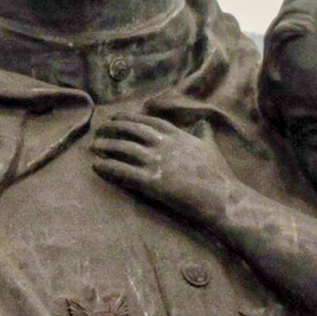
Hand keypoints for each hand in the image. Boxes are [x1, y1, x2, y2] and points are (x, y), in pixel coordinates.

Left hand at [90, 114, 239, 223]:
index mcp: (178, 136)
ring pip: (125, 149)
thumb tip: (203, 123)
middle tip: (100, 129)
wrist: (222, 198)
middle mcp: (165, 145)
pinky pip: (124, 172)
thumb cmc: (219, 175)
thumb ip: (203, 134)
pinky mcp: (152, 182)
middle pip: (133, 130)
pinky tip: (96, 166)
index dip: (130, 117)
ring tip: (94, 146)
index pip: (149, 121)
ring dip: (107, 146)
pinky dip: (108, 167)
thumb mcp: (210, 147)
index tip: (117, 117)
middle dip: (114, 127)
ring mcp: (158, 162)